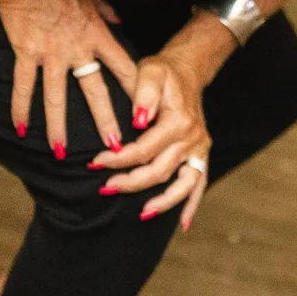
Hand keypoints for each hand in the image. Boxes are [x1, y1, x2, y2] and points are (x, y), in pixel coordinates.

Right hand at [0, 0, 135, 158]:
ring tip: (62, 153)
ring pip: (57, 98)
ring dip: (59, 127)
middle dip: (105, 121)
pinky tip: (20, 129)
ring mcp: (49, 54)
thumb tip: (120, 21)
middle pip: (94, 91)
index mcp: (97, 33)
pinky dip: (20, 107)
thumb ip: (106, 11)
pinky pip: (24, 85)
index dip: (135, 89)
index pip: (122, 66)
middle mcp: (76, 48)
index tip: (145, 110)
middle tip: (115, 148)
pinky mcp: (25, 52)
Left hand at [92, 39, 222, 228]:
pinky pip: (199, 184)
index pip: (144, 149)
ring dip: (163, 202)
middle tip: (105, 188)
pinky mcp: (201, 155)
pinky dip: (191, 204)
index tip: (95, 163)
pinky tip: (182, 224)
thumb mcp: (150, 70)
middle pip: (160, 170)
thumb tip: (138, 121)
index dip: (119, 159)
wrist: (187, 71)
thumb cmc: (164, 72)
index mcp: (179, 121)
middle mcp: (193, 138)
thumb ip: (144, 93)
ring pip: (183, 184)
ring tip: (142, 213)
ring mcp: (200, 149)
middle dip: (131, 183)